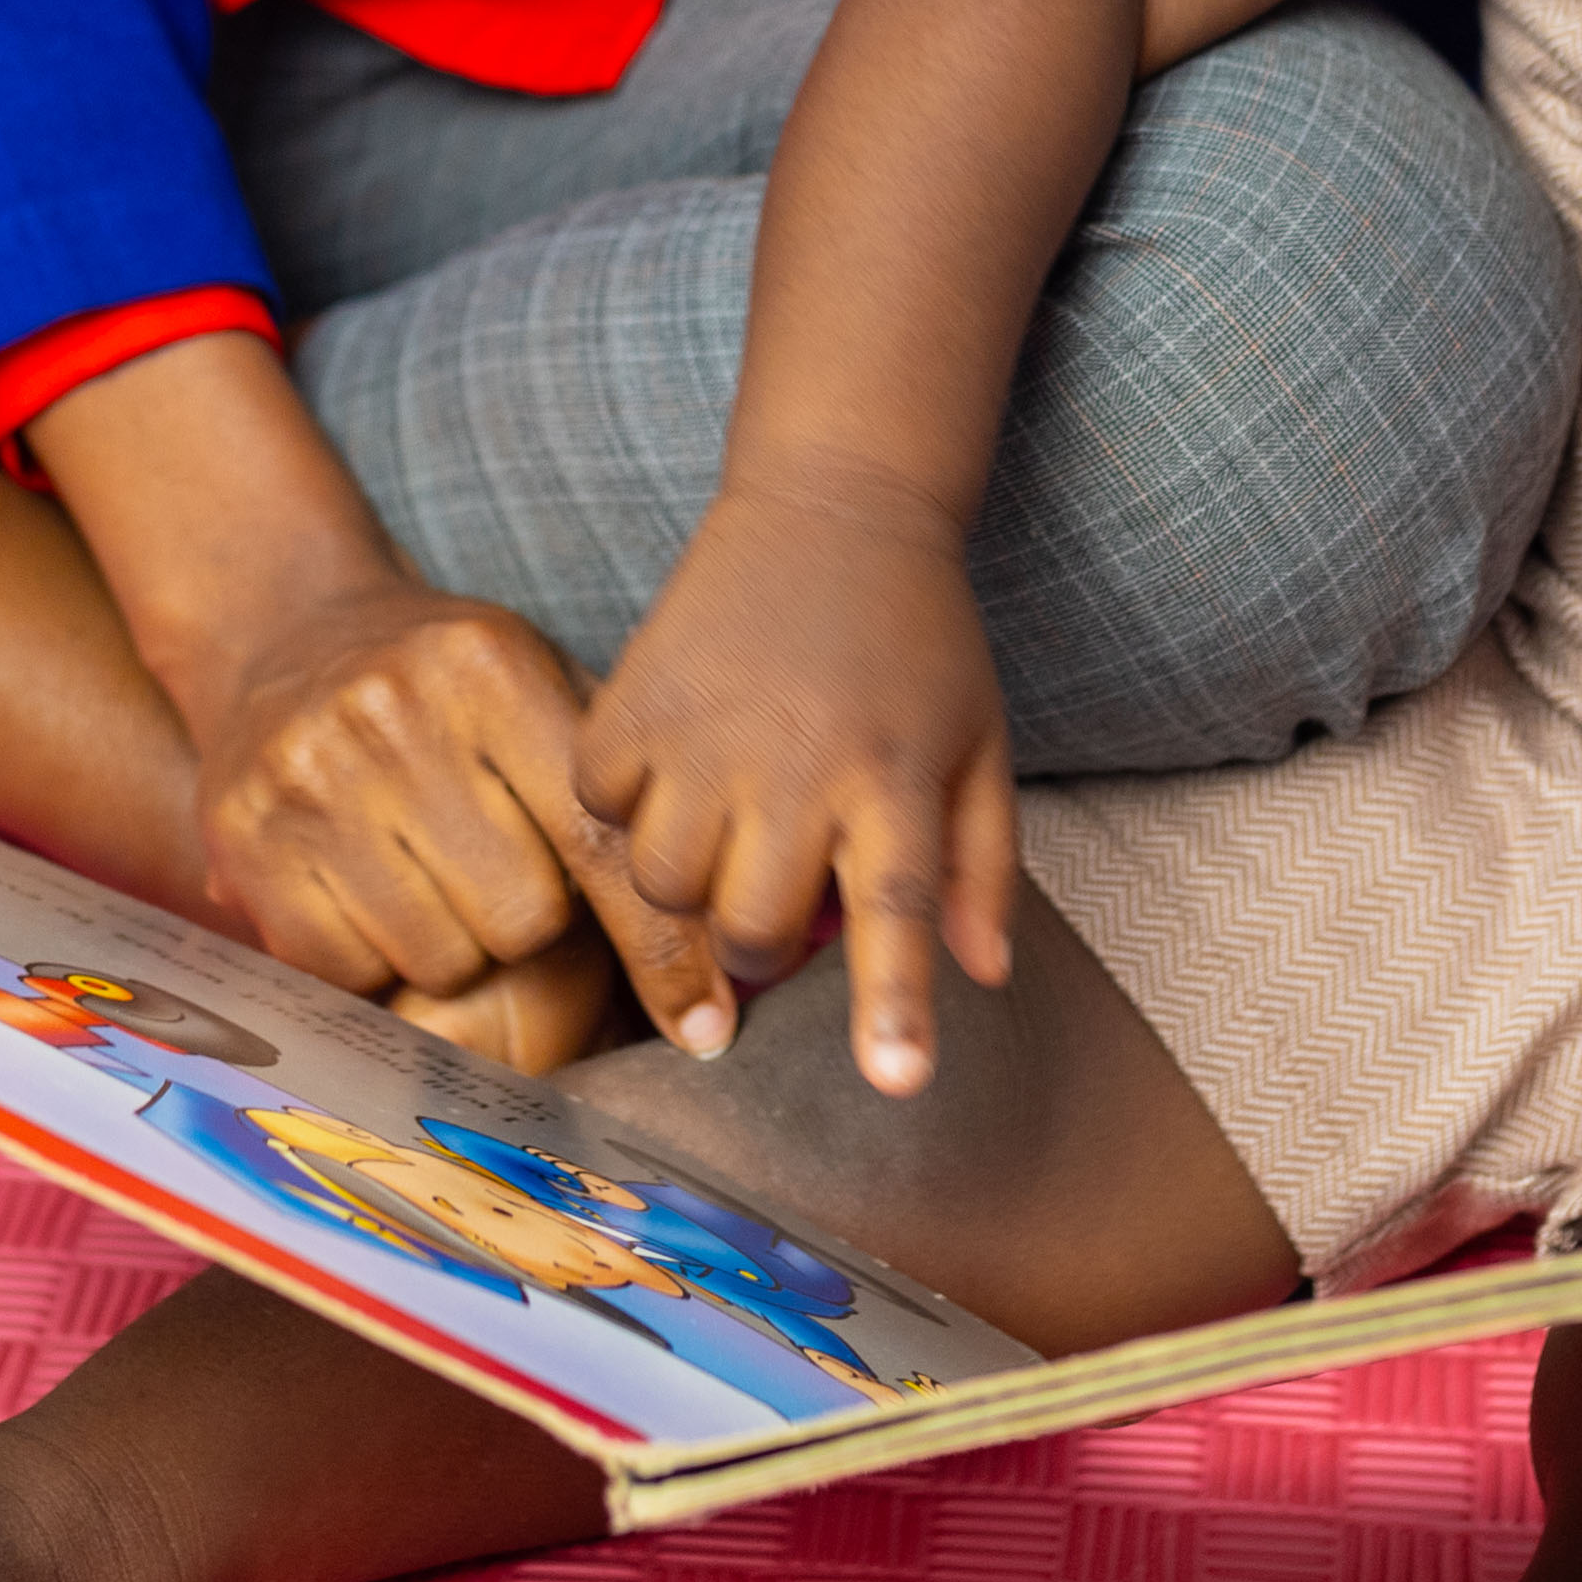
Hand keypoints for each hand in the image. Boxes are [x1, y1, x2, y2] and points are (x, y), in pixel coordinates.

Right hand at [190, 576, 736, 1056]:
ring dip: (453, 945)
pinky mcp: (242, 838)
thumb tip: (729, 948)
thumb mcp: (539, 688)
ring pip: (439, 958)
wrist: (282, 631)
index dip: (662, 947)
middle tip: (496, 873)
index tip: (707, 1028)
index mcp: (488, 669)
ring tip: (426, 874)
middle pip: (520, 920)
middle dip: (528, 923)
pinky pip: (348, 972)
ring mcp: (306, 775)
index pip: (599, 843)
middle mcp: (391, 713)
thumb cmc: (446, 687)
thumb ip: (619, 796)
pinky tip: (365, 892)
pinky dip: (371, 960)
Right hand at [572, 484, 1015, 1096]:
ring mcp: (706, 732)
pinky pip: (597, 807)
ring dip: (685, 893)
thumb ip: (984, 867)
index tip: (895, 1081)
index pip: (899, 910)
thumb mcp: (980, 743)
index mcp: (895, 777)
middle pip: (755, 926)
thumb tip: (985, 978)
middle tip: (771, 905)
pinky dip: (620, 812)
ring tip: (716, 843)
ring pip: (662, 886)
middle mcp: (798, 763)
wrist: (835, 500)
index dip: (895, 1006)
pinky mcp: (635, 697)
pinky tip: (660, 781)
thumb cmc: (918, 635)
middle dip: (760, 948)